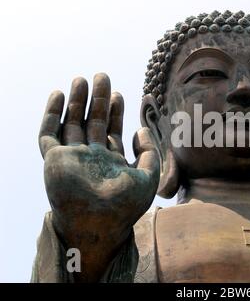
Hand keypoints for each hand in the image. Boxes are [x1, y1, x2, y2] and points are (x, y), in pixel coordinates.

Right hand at [38, 73, 159, 281]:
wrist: (99, 224)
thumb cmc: (126, 206)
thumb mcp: (149, 176)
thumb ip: (150, 152)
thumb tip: (141, 129)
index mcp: (111, 161)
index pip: (111, 130)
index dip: (114, 112)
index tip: (119, 94)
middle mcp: (90, 157)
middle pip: (92, 121)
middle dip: (97, 99)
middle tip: (102, 76)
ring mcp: (72, 158)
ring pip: (71, 123)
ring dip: (76, 102)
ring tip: (82, 79)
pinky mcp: (54, 159)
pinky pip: (48, 133)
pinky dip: (51, 113)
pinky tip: (58, 94)